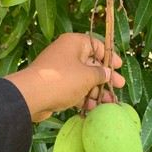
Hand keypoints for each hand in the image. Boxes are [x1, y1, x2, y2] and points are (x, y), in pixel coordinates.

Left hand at [5, 33, 124, 121]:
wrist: (31, 96)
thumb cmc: (62, 80)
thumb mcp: (87, 76)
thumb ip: (100, 74)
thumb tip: (107, 73)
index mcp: (74, 44)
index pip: (96, 45)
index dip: (109, 56)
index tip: (118, 66)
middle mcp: (67, 55)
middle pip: (91, 64)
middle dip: (105, 78)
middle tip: (119, 86)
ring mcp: (60, 71)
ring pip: (83, 79)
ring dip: (97, 91)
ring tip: (110, 102)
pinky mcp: (56, 86)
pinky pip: (74, 90)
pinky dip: (85, 97)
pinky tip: (96, 107)